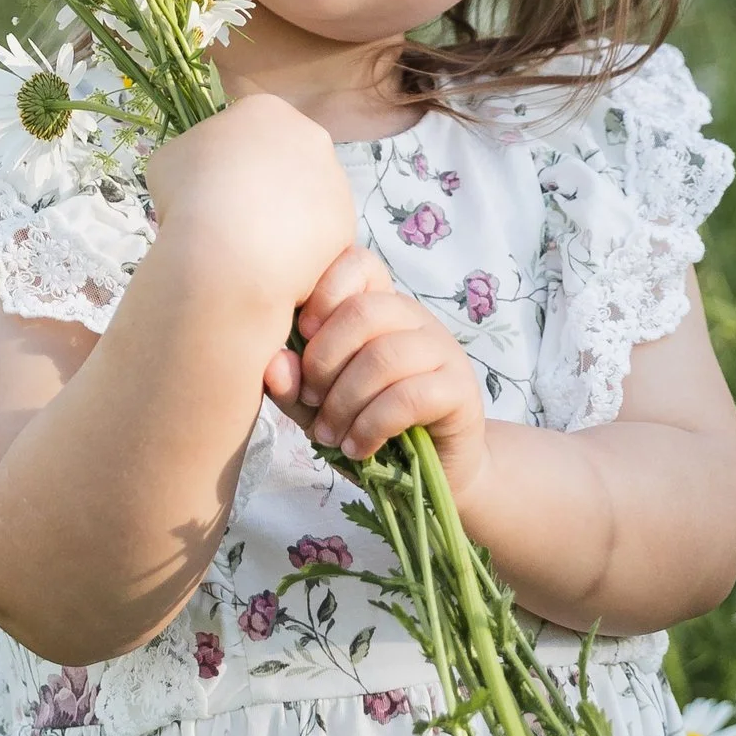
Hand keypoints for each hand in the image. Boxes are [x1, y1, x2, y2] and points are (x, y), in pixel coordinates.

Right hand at [145, 93, 357, 325]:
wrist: (226, 252)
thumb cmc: (189, 196)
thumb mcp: (169, 161)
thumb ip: (193, 157)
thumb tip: (202, 176)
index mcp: (266, 110)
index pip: (249, 129)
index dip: (227, 160)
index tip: (211, 187)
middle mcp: (311, 137)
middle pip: (286, 160)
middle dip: (264, 185)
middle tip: (233, 216)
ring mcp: (334, 180)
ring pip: (307, 198)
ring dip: (285, 216)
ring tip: (252, 246)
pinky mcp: (346, 223)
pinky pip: (319, 235)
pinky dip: (299, 249)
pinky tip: (272, 264)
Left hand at [266, 241, 490, 486]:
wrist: (432, 472)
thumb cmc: (369, 427)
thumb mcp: (318, 408)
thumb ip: (293, 385)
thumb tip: (274, 365)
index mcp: (380, 307)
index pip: (357, 263)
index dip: (322, 292)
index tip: (302, 337)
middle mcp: (415, 319)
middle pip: (364, 310)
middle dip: (324, 361)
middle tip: (312, 402)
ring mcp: (442, 350)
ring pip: (385, 356)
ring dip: (345, 402)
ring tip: (331, 435)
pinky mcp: (460, 390)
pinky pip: (410, 396)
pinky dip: (372, 426)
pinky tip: (358, 447)